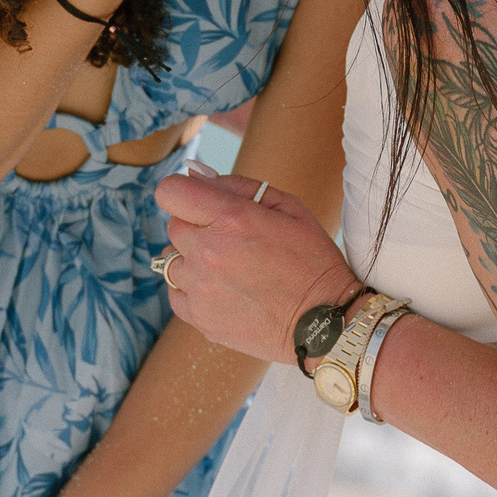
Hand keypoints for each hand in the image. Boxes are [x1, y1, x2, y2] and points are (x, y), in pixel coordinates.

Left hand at [154, 163, 361, 364]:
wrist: (325, 322)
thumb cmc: (312, 260)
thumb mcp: (288, 207)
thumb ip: (238, 185)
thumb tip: (196, 174)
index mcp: (231, 219)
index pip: (170, 191)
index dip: (184, 192)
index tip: (201, 202)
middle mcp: (208, 252)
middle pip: (173, 224)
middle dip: (197, 225)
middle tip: (231, 240)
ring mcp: (200, 288)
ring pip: (172, 259)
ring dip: (194, 259)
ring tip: (230, 269)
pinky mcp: (198, 318)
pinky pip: (175, 293)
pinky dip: (192, 289)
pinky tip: (223, 290)